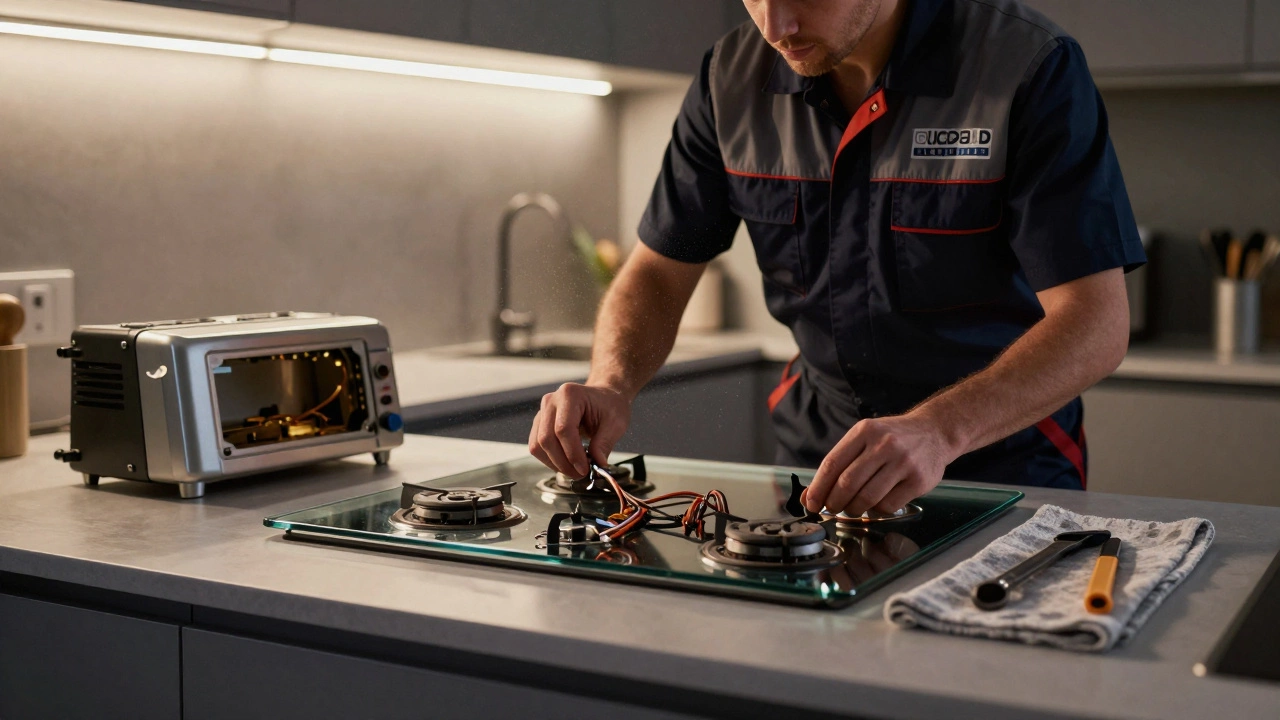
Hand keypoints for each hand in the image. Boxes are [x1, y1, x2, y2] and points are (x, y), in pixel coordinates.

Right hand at [528, 383, 631, 476]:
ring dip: (555, 464)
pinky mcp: (540, 424)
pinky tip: (566, 463)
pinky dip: (550, 460)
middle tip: (581, 474)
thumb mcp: (615, 423)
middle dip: (563, 462)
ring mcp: (542, 412)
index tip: (585, 469)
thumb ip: (604, 443)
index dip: (572, 453)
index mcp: (570, 395)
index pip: (563, 429)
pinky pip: (537, 447)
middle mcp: (551, 401)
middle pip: (546, 439)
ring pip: (537, 445)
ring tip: (575, 470)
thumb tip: (597, 465)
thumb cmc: (610, 406)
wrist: (604, 398)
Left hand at [801, 413, 957, 515]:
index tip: (810, 502)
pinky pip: (888, 505)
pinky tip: (876, 503)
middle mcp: (884, 444)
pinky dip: (876, 510)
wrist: (934, 432)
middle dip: (834, 502)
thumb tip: (810, 495)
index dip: (818, 488)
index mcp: (865, 431)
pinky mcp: (919, 480)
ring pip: (867, 498)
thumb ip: (839, 464)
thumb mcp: (865, 438)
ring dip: (853, 509)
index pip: (833, 463)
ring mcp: (904, 462)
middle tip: (831, 508)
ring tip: (852, 507)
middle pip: (848, 483)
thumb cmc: (893, 438)